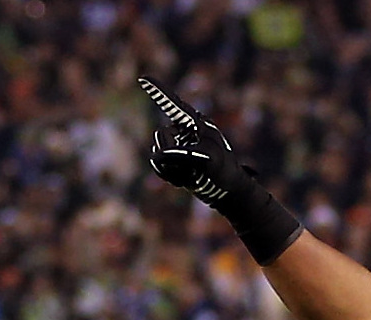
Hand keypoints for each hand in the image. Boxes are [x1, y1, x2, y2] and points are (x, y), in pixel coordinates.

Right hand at [138, 77, 255, 206]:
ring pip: (157, 155)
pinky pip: (158, 166)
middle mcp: (182, 130)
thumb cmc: (224, 171)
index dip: (157, 91)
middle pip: (161, 137)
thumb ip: (183, 155)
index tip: (143, 79)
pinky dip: (170, 176)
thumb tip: (159, 156)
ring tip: (193, 174)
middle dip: (173, 156)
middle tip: (195, 168)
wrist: (227, 190)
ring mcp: (175, 144)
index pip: (172, 104)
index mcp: (195, 123)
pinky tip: (186, 180)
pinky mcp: (171, 159)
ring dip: (172, 169)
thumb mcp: (209, 161)